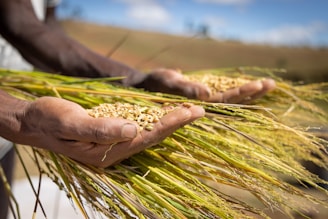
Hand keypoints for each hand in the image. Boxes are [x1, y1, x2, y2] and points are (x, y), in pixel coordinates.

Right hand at [18, 97, 203, 166]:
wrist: (35, 121)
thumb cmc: (50, 120)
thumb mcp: (71, 123)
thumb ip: (100, 129)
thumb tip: (132, 128)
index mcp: (108, 150)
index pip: (147, 136)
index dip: (170, 124)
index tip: (190, 112)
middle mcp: (115, 148)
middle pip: (153, 135)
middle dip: (176, 122)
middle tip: (199, 110)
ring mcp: (114, 141)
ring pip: (148, 130)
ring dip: (169, 120)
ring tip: (189, 110)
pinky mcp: (111, 131)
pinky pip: (138, 125)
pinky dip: (154, 117)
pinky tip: (164, 111)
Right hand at [137, 68, 275, 102]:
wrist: (144, 86)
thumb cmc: (153, 83)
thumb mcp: (167, 82)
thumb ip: (185, 89)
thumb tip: (207, 94)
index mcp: (197, 105)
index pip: (224, 101)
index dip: (242, 93)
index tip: (259, 85)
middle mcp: (203, 106)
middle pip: (232, 102)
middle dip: (251, 93)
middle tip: (271, 84)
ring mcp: (204, 101)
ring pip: (230, 99)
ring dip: (248, 93)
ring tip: (268, 84)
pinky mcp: (202, 95)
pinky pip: (223, 94)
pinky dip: (237, 89)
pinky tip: (249, 86)